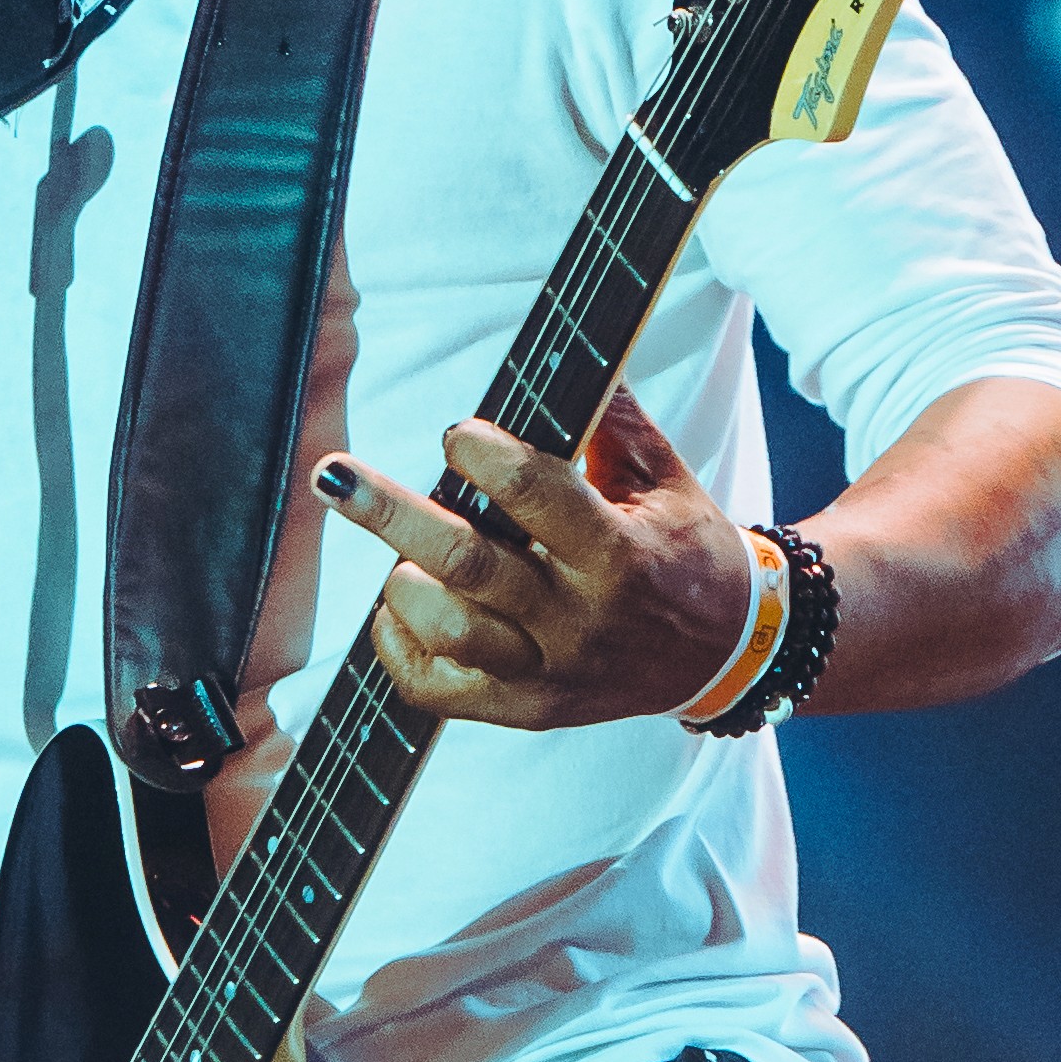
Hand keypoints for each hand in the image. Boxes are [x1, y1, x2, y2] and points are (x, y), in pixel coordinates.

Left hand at [318, 396, 758, 730]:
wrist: (724, 655)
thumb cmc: (686, 552)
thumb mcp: (668, 480)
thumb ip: (613, 420)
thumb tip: (562, 352)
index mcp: (621, 555)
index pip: (538, 497)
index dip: (485, 456)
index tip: (457, 431)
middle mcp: (581, 621)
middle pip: (470, 566)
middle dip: (393, 514)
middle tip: (336, 474)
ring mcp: (551, 674)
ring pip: (450, 632)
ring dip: (405, 585)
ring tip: (400, 555)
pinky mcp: (526, 710)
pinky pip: (438, 691)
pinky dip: (399, 648)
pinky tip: (398, 608)